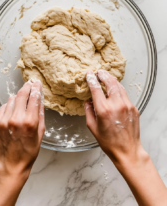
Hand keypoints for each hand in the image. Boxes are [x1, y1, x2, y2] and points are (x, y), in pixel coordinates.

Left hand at [0, 80, 44, 177]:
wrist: (12, 163)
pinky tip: (13, 112)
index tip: (37, 83)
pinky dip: (9, 107)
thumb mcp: (40, 132)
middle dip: (26, 88)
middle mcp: (16, 119)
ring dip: (18, 99)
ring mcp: (4, 121)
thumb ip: (40, 114)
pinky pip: (4, 107)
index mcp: (30, 122)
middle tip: (29, 85)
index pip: (34, 98)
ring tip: (21, 104)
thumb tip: (40, 100)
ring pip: (11, 100)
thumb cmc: (28, 151)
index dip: (36, 88)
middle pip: (21, 95)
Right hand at [85, 70, 166, 205]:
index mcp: (104, 110)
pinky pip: (124, 94)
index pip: (96, 88)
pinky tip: (114, 88)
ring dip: (111, 80)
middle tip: (98, 72)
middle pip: (110, 83)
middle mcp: (116, 105)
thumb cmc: (109, 142)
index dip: (91, 79)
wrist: (127, 150)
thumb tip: (88, 101)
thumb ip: (89, 111)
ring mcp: (126, 105)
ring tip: (106, 76)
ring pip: (119, 86)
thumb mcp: (92, 127)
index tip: (89, 74)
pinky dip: (118, 88)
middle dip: (103, 75)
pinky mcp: (133, 108)